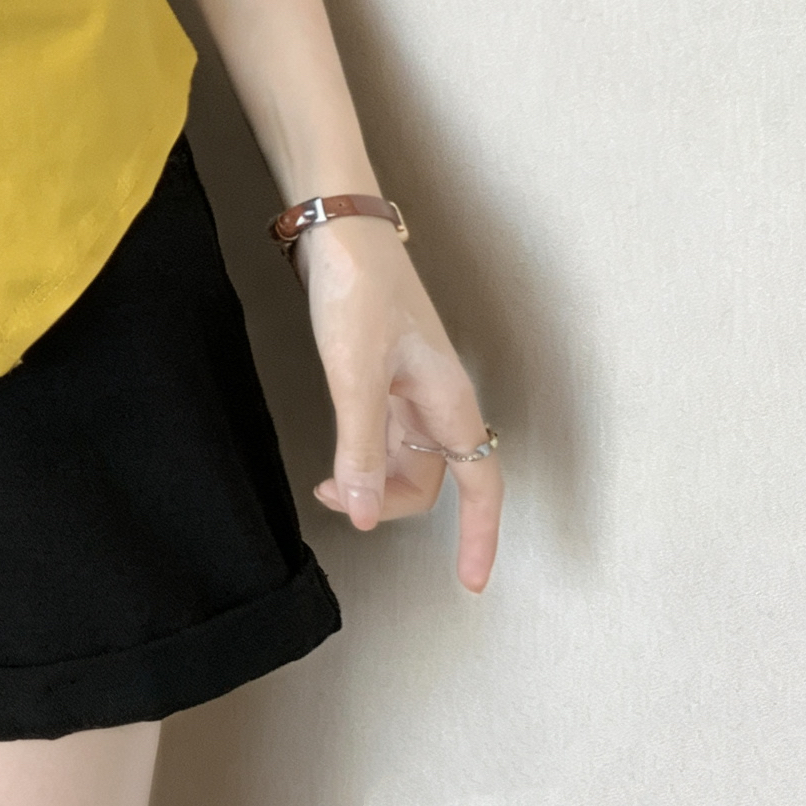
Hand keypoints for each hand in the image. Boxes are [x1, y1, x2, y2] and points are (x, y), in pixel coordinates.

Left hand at [298, 217, 501, 591]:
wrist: (337, 224)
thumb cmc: (357, 284)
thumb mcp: (354, 370)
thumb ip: (359, 444)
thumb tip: (363, 513)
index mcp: (447, 398)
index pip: (480, 483)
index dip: (479, 535)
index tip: (471, 581)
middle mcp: (435, 396)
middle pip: (432, 477)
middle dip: (390, 503)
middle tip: (337, 503)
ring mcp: (408, 383)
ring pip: (404, 456)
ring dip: (371, 479)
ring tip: (325, 485)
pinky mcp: (380, 367)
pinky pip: (382, 429)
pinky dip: (360, 452)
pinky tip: (333, 455)